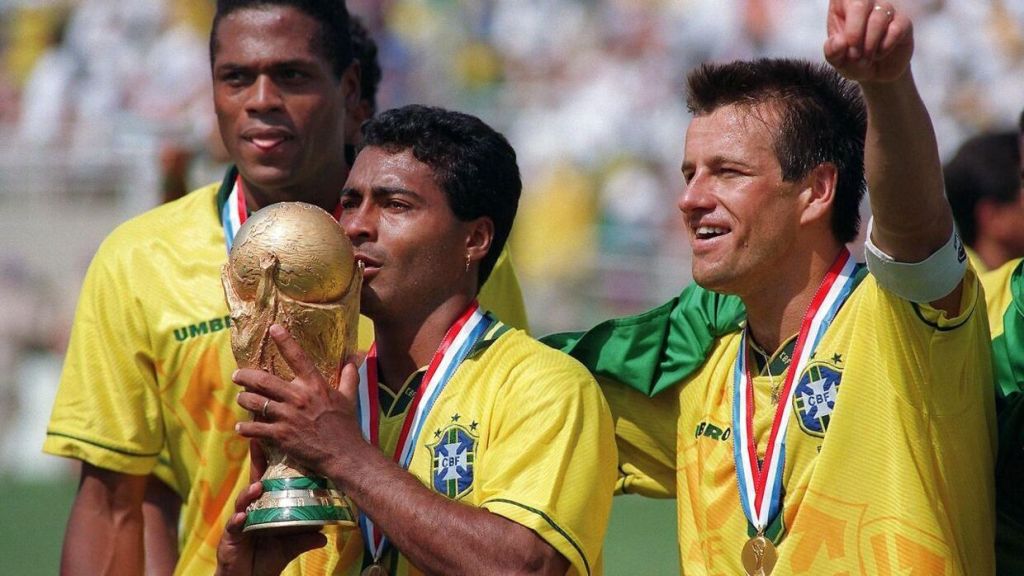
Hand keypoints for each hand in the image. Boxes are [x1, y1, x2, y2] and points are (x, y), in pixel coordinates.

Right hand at [215, 443, 327, 575]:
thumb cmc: (266, 559)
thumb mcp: (289, 547)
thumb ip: (305, 538)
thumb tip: (325, 533)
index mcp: (264, 508)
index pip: (266, 480)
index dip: (267, 461)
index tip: (271, 438)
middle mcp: (250, 510)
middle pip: (253, 482)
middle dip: (255, 463)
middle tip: (258, 442)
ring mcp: (238, 522)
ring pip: (242, 502)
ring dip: (249, 493)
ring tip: (257, 487)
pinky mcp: (230, 538)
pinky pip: (233, 526)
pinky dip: (238, 520)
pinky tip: (243, 516)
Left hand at [233, 324, 366, 479]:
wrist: (344, 455)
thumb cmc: (347, 426)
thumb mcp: (350, 398)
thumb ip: (349, 376)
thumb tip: (354, 358)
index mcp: (315, 385)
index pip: (298, 357)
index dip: (284, 341)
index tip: (273, 329)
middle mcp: (299, 397)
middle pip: (263, 380)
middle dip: (245, 376)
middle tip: (237, 375)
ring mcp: (288, 416)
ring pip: (255, 402)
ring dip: (244, 399)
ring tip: (241, 398)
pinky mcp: (281, 435)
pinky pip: (255, 428)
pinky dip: (245, 428)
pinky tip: (241, 427)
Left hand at [824, 0, 912, 82]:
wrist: (874, 72)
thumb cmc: (852, 60)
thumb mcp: (837, 59)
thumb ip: (832, 51)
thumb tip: (840, 42)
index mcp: (844, 5)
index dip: (843, 23)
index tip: (843, 44)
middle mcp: (866, 2)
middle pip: (861, 4)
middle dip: (855, 34)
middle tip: (853, 56)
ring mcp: (886, 10)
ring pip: (878, 18)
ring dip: (869, 45)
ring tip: (865, 60)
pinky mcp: (903, 22)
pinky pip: (896, 29)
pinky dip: (885, 47)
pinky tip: (879, 54)